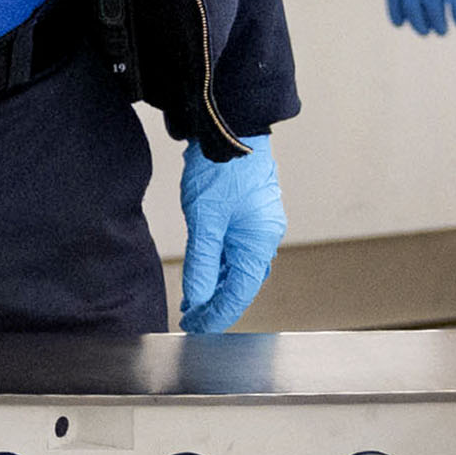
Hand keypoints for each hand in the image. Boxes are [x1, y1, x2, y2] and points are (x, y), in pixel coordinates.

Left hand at [180, 140, 284, 331]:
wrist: (229, 128)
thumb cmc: (220, 169)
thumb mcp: (204, 220)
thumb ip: (202, 262)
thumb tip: (198, 298)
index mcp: (259, 243)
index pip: (238, 292)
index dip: (217, 313)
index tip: (197, 327)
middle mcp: (264, 238)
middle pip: (241, 282)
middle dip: (216, 302)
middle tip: (192, 319)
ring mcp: (257, 226)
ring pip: (237, 265)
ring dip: (216, 284)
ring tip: (194, 302)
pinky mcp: (247, 215)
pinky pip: (235, 248)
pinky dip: (219, 264)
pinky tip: (205, 273)